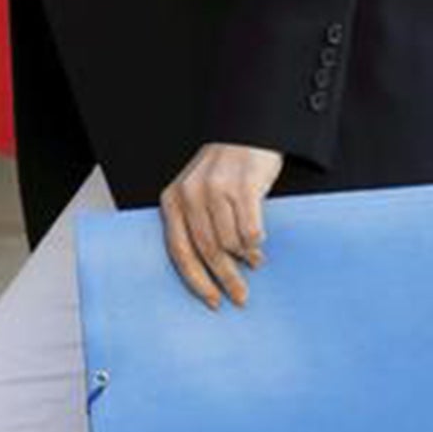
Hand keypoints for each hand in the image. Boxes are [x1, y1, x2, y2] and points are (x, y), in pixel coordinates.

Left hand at [159, 142, 283, 309]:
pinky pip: (251, 231)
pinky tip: (259, 244)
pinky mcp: (243, 186)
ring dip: (245, 259)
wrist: (249, 131)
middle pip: (208, 252)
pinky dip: (256, 243)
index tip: (212, 300)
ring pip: (231, 244)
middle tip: (240, 296)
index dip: (197, 280)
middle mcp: (191, 194)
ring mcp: (216, 189)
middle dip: (226, 279)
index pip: (179, 251)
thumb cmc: (224, 169)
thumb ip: (195, 224)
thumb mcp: (198, 193)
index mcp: (173, 200)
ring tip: (255, 262)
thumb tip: (208, 272)